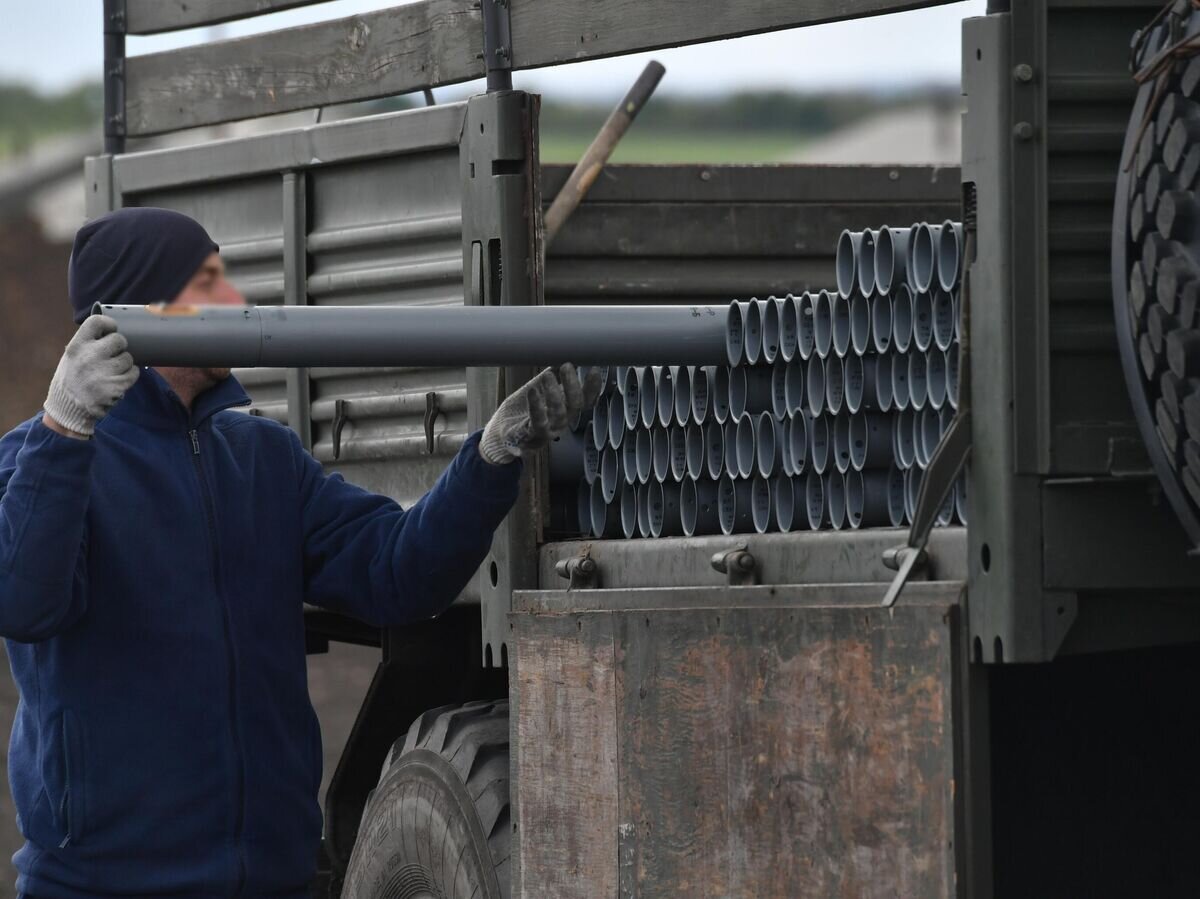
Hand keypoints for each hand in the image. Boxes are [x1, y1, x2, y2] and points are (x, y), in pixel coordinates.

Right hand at [43, 314, 139, 437]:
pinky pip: (133, 373)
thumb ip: (88, 344)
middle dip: (120, 347)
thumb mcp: (72, 357)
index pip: (97, 322)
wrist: (68, 408)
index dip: (108, 324)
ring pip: (128, 358)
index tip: (111, 329)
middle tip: (113, 355)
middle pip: (119, 339)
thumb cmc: (73, 379)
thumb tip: (112, 331)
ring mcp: (103, 372)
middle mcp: (90, 356)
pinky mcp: (116, 386)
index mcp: (77, 346)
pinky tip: (117, 380)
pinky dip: (129, 376)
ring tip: (111, 371)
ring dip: (124, 364)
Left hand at [479, 364, 602, 464]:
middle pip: (576, 405)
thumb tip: (560, 355)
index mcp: (566, 409)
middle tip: (567, 366)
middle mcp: (562, 421)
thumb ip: (549, 375)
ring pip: (560, 413)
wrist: (501, 430)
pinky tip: (533, 391)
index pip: (586, 400)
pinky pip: (538, 421)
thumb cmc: (521, 408)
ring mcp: (549, 430)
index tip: (594, 369)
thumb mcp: (537, 388)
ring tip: (548, 375)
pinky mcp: (533, 434)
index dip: (593, 387)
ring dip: (555, 393)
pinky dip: (537, 405)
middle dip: (573, 385)